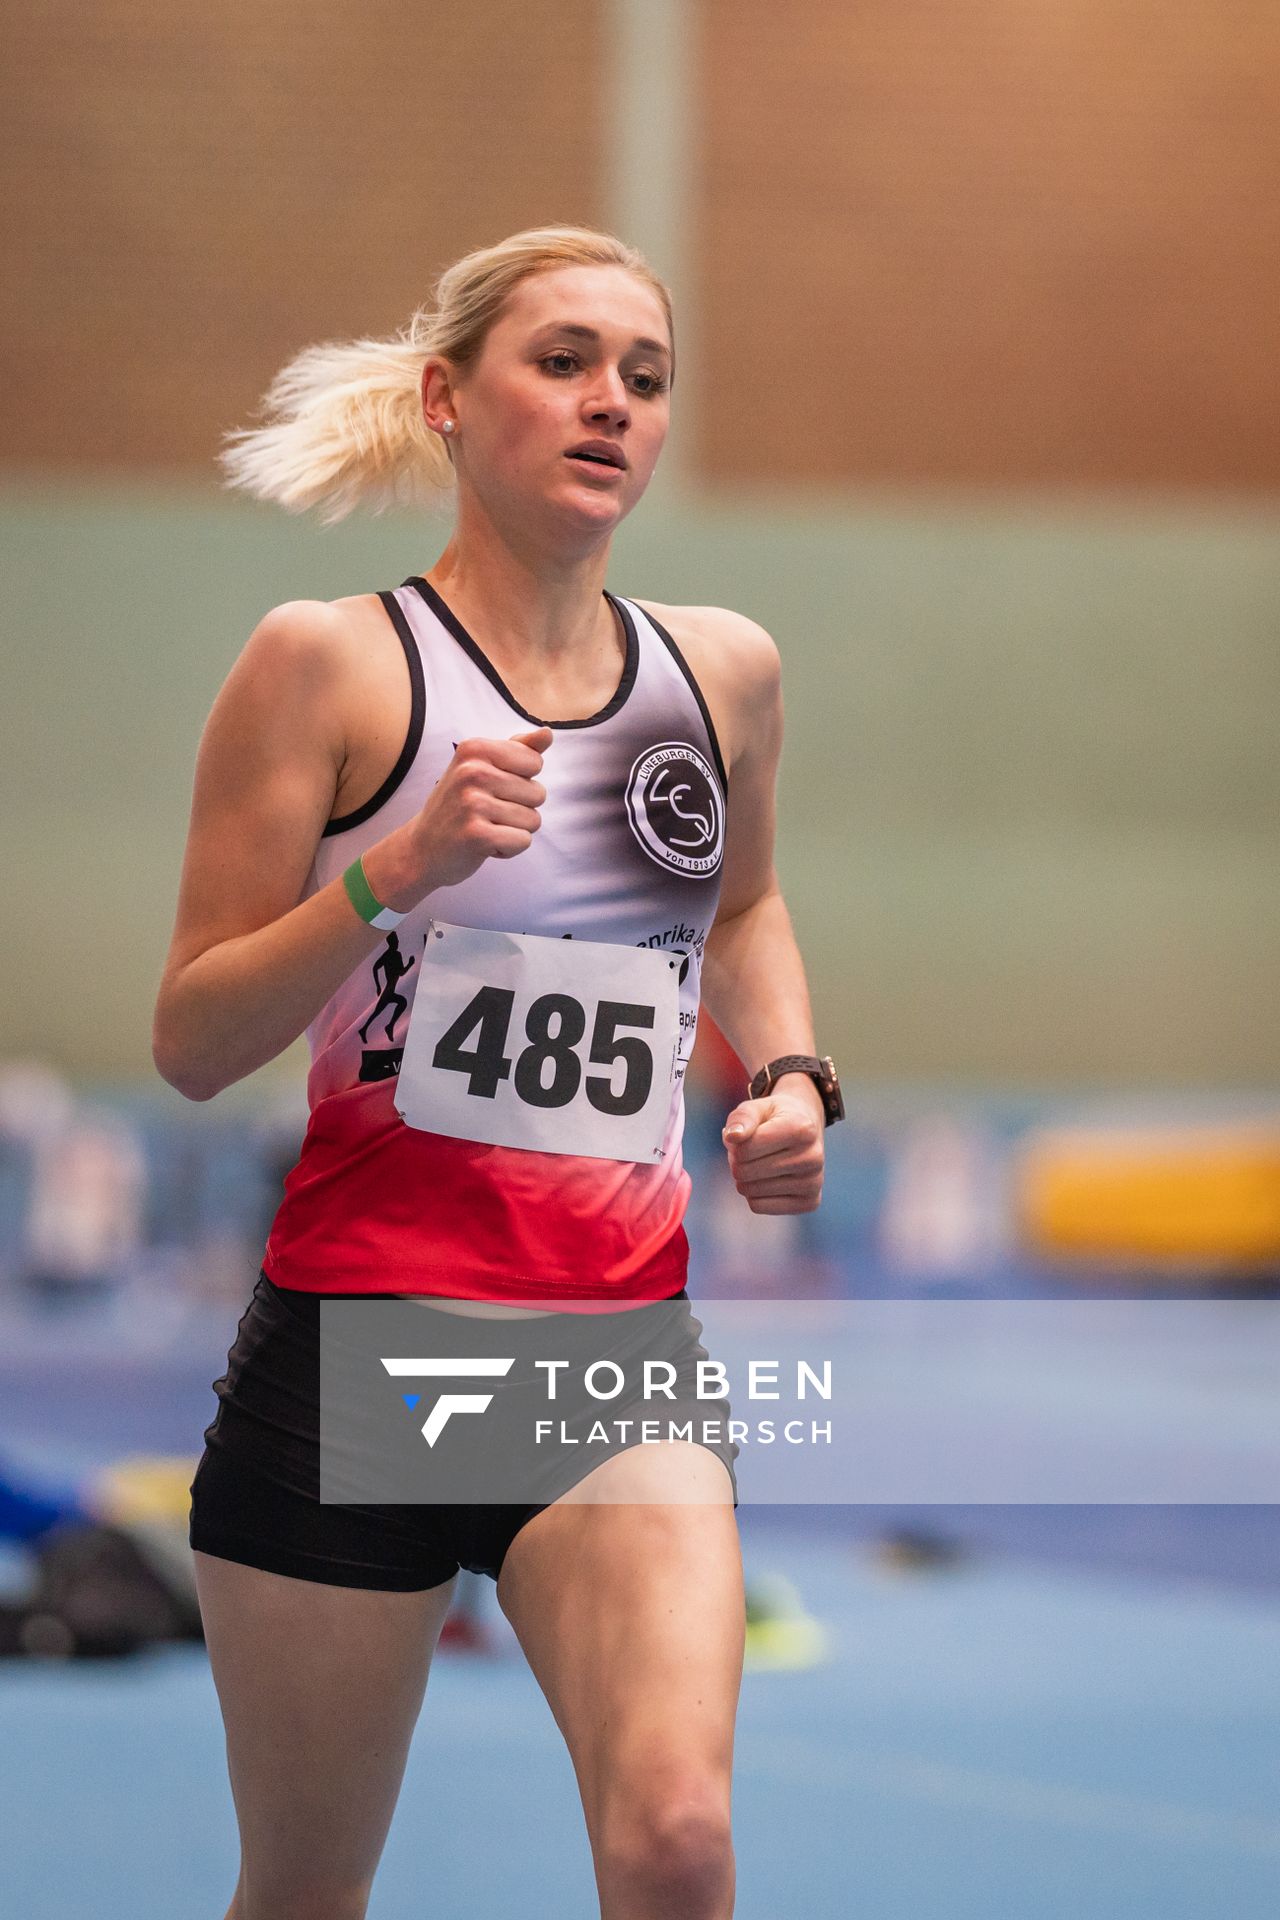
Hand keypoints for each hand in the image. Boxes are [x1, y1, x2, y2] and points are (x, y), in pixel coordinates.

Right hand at [371, 728, 551, 907]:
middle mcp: (471, 771)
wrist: (422, 848)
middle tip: (486, 813)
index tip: (493, 788)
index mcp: (474, 748)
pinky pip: (523, 841)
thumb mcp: (482, 768)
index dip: (522, 781)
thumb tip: (548, 733)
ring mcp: (472, 803)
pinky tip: (484, 845)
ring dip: (514, 830)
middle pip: (538, 793)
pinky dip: (509, 848)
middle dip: (520, 809)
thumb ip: (519, 749)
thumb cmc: (459, 805)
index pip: (534, 762)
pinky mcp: (476, 835)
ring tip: (485, 827)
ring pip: (533, 820)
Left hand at [721, 1077, 825, 1213]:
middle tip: (751, 1150)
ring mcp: (814, 1183)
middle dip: (737, 1161)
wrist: (807, 1131)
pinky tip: (769, 1179)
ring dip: (745, 1177)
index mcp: (801, 1129)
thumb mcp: (756, 1108)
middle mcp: (813, 1158)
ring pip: (750, 1190)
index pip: (744, 1150)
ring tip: (760, 1162)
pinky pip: (758, 1206)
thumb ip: (741, 1118)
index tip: (746, 1135)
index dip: (734, 1143)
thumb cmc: (775, 1119)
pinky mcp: (810, 1203)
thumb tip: (731, 1137)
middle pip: (744, 1172)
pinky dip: (754, 1194)